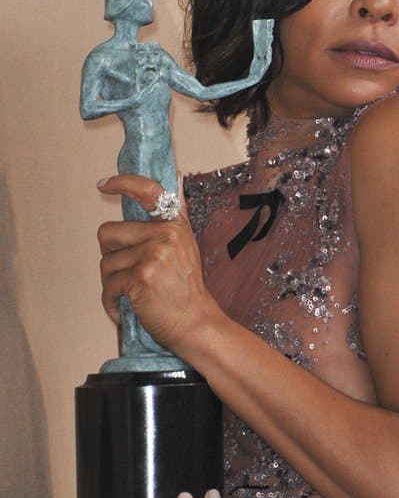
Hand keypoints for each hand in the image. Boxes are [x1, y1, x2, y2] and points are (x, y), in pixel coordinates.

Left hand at [97, 174, 219, 351]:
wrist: (196, 323)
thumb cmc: (185, 290)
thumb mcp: (185, 246)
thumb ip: (172, 216)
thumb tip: (175, 174)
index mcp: (175, 224)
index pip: (148, 191)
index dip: (123, 183)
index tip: (103, 185)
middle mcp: (166, 234)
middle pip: (108, 233)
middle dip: (110, 256)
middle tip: (128, 273)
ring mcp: (154, 255)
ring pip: (105, 262)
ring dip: (111, 283)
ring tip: (131, 293)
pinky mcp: (141, 277)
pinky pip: (108, 286)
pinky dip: (111, 301)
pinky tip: (126, 308)